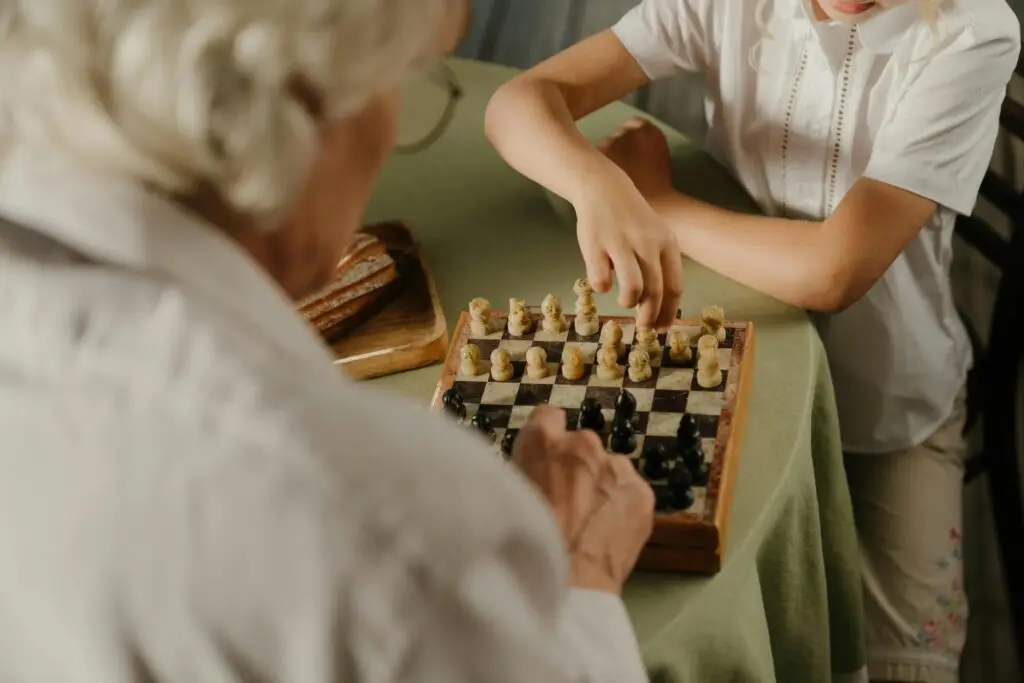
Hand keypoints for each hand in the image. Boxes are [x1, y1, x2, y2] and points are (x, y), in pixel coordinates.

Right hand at [511, 405, 654, 592]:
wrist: (567, 581)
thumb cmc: (523, 542)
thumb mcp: (510, 495)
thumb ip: (528, 473)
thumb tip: (536, 475)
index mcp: (542, 440)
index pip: (548, 417)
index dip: (549, 440)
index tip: (548, 459)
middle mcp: (582, 443)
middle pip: (582, 446)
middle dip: (577, 467)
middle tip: (568, 502)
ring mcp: (617, 466)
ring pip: (610, 469)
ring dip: (602, 486)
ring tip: (591, 522)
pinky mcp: (642, 493)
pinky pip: (630, 492)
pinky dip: (622, 507)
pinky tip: (608, 533)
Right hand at [573, 168, 682, 329]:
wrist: (604, 188)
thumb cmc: (632, 219)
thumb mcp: (655, 236)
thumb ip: (659, 266)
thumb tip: (657, 306)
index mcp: (667, 243)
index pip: (675, 286)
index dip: (669, 312)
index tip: (663, 327)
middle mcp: (647, 244)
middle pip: (655, 291)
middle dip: (649, 316)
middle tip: (643, 327)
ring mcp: (621, 244)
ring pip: (632, 289)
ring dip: (629, 303)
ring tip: (625, 301)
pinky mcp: (595, 246)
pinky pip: (601, 281)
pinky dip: (602, 287)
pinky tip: (602, 280)